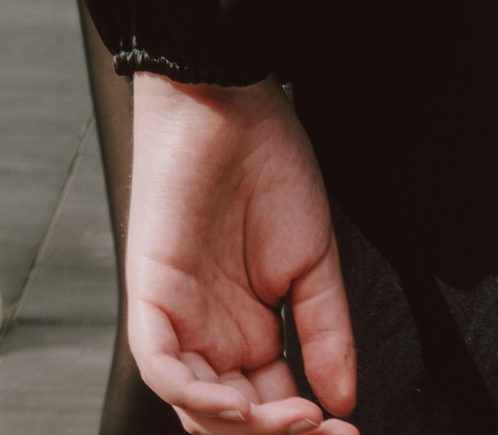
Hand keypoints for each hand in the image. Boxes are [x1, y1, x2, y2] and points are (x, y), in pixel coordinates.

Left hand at [123, 76, 357, 432]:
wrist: (228, 96)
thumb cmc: (266, 161)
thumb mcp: (312, 261)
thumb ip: (325, 334)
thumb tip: (344, 399)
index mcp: (245, 328)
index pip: (268, 408)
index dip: (304, 431)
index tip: (348, 433)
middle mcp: (207, 328)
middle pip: (228, 420)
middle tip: (327, 433)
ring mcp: (176, 310)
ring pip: (192, 404)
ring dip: (243, 426)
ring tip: (296, 419)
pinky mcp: (149, 285)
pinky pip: (157, 362)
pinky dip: (193, 394)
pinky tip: (238, 404)